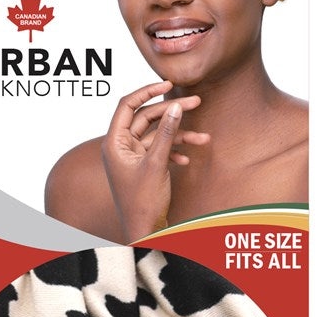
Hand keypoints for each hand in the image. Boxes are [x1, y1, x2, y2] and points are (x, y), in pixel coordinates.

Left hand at [100, 80, 209, 241]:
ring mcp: (132, 157)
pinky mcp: (143, 167)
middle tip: (196, 101)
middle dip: (171, 112)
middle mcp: (120, 147)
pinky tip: (187, 160)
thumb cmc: (143, 203)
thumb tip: (175, 106)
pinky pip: (159, 151)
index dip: (147, 91)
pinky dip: (174, 152)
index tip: (168, 83)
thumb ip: (166, 133)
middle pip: (145, 118)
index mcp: (114, 143)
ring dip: (179, 136)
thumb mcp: (157, 164)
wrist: (144, 233)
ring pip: (157, 136)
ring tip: (203, 138)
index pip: (127, 105)